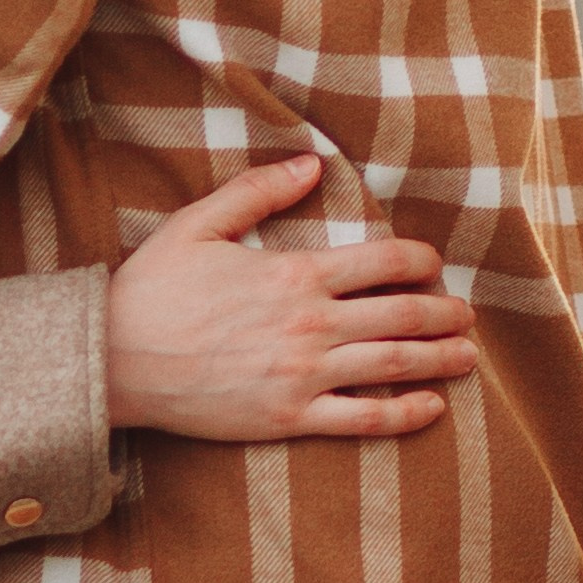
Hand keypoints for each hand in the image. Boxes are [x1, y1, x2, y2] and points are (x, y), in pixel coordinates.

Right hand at [104, 153, 469, 443]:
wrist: (114, 359)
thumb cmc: (152, 289)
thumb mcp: (199, 223)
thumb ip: (259, 190)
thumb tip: (312, 164)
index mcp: (294, 273)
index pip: (382, 261)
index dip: (420, 260)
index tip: (435, 263)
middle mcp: (310, 324)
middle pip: (402, 315)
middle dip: (445, 312)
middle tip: (467, 314)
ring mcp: (304, 375)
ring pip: (395, 365)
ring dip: (441, 359)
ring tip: (467, 356)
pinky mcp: (289, 418)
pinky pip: (363, 419)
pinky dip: (406, 414)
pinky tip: (431, 408)